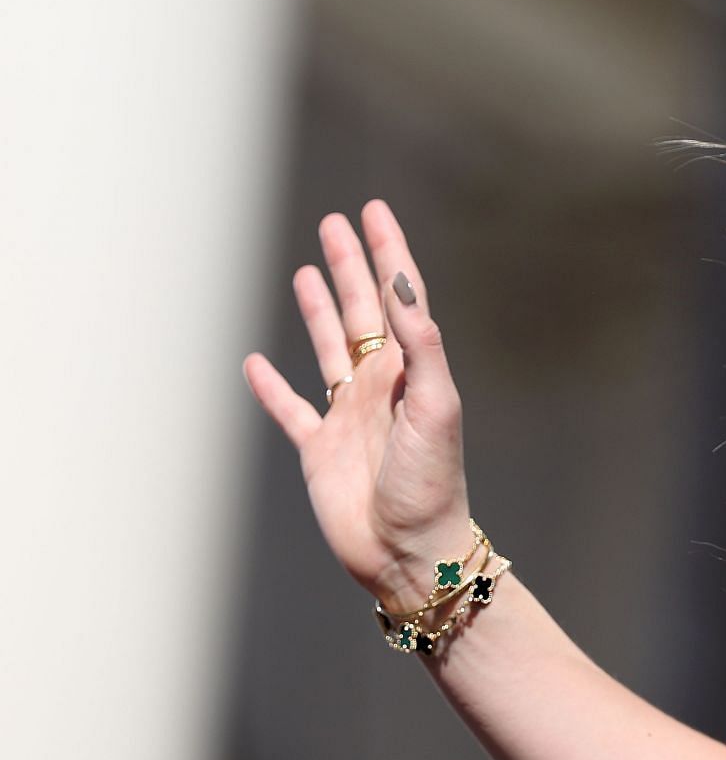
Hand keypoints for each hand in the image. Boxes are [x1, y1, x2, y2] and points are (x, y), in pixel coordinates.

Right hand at [243, 200, 473, 608]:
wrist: (409, 549)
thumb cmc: (432, 480)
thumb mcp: (436, 404)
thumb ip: (421, 344)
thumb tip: (401, 283)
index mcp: (410, 369)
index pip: (399, 296)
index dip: (388, 252)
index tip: (374, 210)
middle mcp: (379, 384)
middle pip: (361, 310)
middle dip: (349, 266)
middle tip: (335, 222)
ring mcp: (347, 415)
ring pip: (328, 347)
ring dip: (317, 310)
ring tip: (305, 271)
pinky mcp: (318, 450)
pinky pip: (290, 409)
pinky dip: (270, 387)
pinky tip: (255, 364)